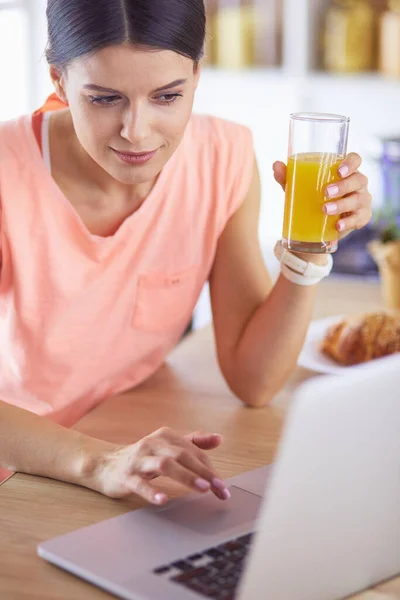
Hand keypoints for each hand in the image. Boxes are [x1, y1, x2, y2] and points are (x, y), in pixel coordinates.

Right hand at [87, 427, 229, 505]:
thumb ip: (192, 442)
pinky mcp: (125, 476)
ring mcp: (138, 460)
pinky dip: (152, 491)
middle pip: (182, 455)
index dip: (210, 467)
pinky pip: (140, 483)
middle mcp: (153, 444)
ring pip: (164, 465)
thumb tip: (219, 439)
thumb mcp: (167, 446)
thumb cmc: (142, 458)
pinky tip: (163, 499)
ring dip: (185, 476)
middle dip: (203, 472)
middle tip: (219, 488)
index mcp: (165, 437)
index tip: (222, 485)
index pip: (193, 451)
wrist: (104, 465)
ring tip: (201, 489)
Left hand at [273, 153, 371, 237]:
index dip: (350, 163)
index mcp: (345, 171)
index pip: (355, 160)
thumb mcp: (299, 187)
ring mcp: (362, 200)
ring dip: (342, 205)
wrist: (318, 225)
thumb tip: (276, 165)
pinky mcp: (361, 217)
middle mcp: (358, 183)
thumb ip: (287, 177)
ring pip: (358, 200)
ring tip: (325, 209)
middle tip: (325, 192)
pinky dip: (348, 223)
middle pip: (358, 179)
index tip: (338, 170)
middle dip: (343, 185)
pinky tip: (338, 226)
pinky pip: (359, 219)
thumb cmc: (312, 197)